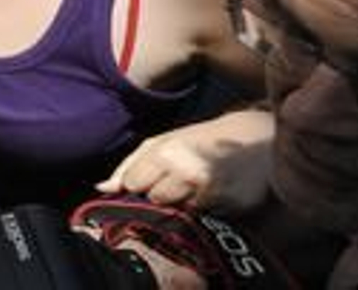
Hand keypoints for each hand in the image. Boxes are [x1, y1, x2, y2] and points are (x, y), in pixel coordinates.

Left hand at [97, 109, 274, 213]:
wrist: (256, 137)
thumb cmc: (202, 138)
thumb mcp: (164, 142)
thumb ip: (130, 165)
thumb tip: (101, 189)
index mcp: (167, 153)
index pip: (132, 184)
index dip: (138, 182)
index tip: (150, 176)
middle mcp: (188, 174)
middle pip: (154, 201)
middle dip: (160, 194)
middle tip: (177, 179)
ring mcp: (213, 194)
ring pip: (178, 214)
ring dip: (182, 205)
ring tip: (195, 186)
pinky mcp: (234, 209)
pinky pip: (205, 220)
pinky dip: (205, 212)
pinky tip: (213, 194)